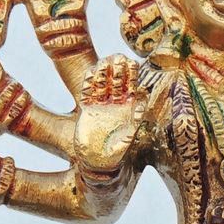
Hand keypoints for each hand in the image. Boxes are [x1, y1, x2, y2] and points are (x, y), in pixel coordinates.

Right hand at [74, 55, 145, 177]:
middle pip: (119, 84)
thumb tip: (136, 121)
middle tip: (118, 58)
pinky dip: (89, 84)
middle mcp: (118, 107)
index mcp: (130, 113)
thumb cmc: (114, 158)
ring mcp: (102, 106)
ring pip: (104, 85)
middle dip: (119, 71)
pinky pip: (88, 93)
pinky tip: (90, 73)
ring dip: (104, 74)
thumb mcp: (123, 147)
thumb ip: (128, 135)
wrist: (95, 165)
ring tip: (104, 62)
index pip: (133, 90)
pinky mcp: (87, 109)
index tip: (132, 66)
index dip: (133, 78)